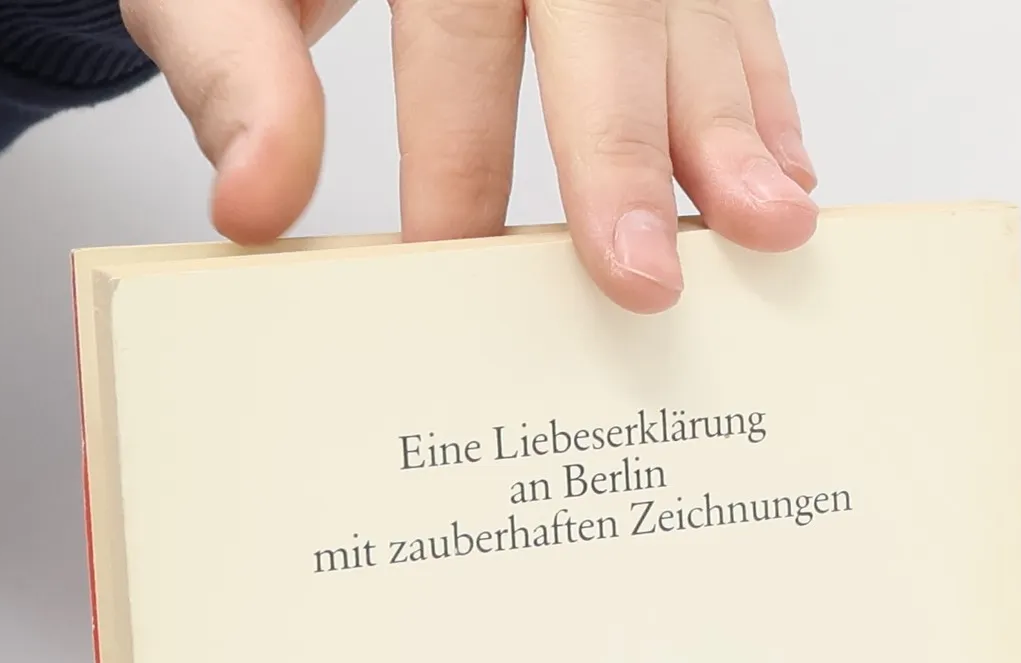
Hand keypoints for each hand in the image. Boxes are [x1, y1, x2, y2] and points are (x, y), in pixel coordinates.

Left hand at [119, 0, 816, 313]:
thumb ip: (234, 72)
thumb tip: (255, 206)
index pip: (460, 26)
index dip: (461, 150)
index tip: (458, 265)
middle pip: (608, 8)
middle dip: (625, 149)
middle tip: (640, 278)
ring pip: (697, 9)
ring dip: (735, 127)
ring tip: (770, 226)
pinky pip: (735, 9)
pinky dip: (762, 93)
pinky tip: (785, 173)